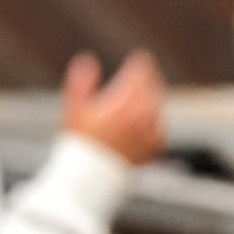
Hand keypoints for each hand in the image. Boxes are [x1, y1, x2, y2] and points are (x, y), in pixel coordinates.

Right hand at [60, 50, 165, 165]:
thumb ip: (80, 83)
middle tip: (147, 70)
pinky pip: (159, 127)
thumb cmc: (79, 142)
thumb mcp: (74, 110)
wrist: (90, 176)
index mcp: (123, 107)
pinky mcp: (154, 149)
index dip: (141, 66)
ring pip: (157, 108)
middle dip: (150, 78)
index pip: (139, 79)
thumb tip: (87, 60)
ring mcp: (150, 135)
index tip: (141, 57)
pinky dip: (155, 117)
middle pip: (152, 91)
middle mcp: (141, 120)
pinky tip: (150, 115)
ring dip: (154, 96)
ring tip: (148, 89)